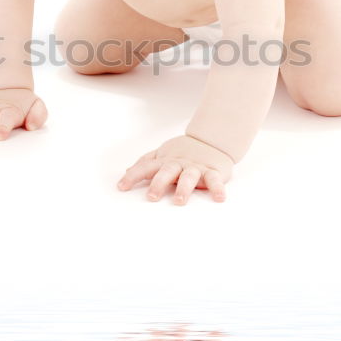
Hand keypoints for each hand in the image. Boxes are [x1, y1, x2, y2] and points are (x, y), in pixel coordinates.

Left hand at [117, 134, 233, 205]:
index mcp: (165, 160)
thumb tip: (128, 171)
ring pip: (189, 176)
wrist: (212, 139)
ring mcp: (196, 167)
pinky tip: (219, 198)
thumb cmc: (184, 151)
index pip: (146, 167)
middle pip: (167, 171)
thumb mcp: (163, 153)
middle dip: (159, 184)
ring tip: (179, 201)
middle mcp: (179, 163)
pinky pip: (215, 180)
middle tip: (151, 197)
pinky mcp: (213, 171)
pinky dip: (217, 188)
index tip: (121, 187)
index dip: (133, 176)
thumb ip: (146, 162)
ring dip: (184, 188)